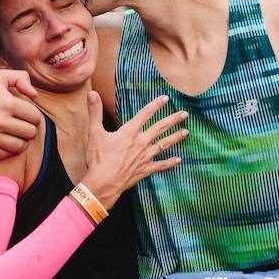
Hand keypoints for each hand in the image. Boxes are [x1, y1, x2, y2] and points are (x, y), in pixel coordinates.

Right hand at [0, 69, 40, 158]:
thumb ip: (21, 78)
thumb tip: (34, 95)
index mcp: (7, 103)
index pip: (35, 117)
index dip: (33, 116)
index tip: (27, 116)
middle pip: (30, 133)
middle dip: (28, 129)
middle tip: (21, 126)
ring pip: (20, 147)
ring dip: (20, 141)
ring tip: (15, 135)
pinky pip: (5, 155)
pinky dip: (7, 150)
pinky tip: (3, 141)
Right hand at [82, 92, 187, 208]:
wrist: (103, 184)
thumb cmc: (98, 159)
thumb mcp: (94, 133)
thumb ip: (95, 112)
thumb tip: (92, 94)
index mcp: (129, 132)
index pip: (145, 114)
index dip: (156, 105)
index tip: (166, 98)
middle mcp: (140, 142)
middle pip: (160, 128)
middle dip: (173, 119)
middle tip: (185, 114)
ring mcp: (145, 157)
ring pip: (164, 144)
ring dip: (175, 137)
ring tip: (186, 132)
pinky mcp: (145, 169)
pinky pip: (161, 165)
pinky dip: (170, 162)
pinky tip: (178, 159)